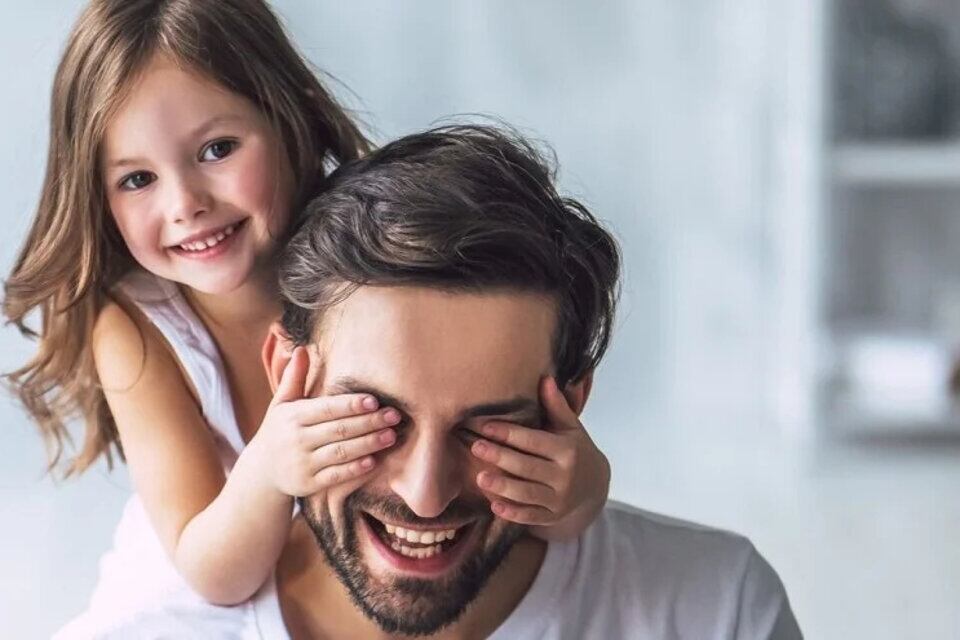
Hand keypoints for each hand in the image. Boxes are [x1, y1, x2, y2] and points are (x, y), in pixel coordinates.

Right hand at [249, 346, 398, 496]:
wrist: (262, 470)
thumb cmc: (280, 430)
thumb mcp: (282, 403)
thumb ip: (294, 378)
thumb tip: (301, 348)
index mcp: (293, 416)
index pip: (326, 409)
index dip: (351, 405)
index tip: (374, 401)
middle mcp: (297, 440)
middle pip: (338, 430)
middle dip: (368, 423)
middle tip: (395, 416)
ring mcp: (302, 464)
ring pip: (340, 453)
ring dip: (368, 444)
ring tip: (391, 436)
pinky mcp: (309, 485)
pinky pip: (335, 476)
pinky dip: (355, 469)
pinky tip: (374, 461)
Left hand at [469, 376, 609, 539]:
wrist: (595, 486)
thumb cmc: (575, 449)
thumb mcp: (571, 427)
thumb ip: (556, 405)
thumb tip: (545, 378)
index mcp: (567, 451)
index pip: (534, 441)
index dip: (510, 433)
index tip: (487, 426)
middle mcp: (565, 476)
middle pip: (527, 467)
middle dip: (500, 457)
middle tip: (476, 447)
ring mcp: (559, 500)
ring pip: (527, 494)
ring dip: (502, 487)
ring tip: (480, 477)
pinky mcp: (552, 517)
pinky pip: (530, 516)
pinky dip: (513, 512)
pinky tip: (494, 506)